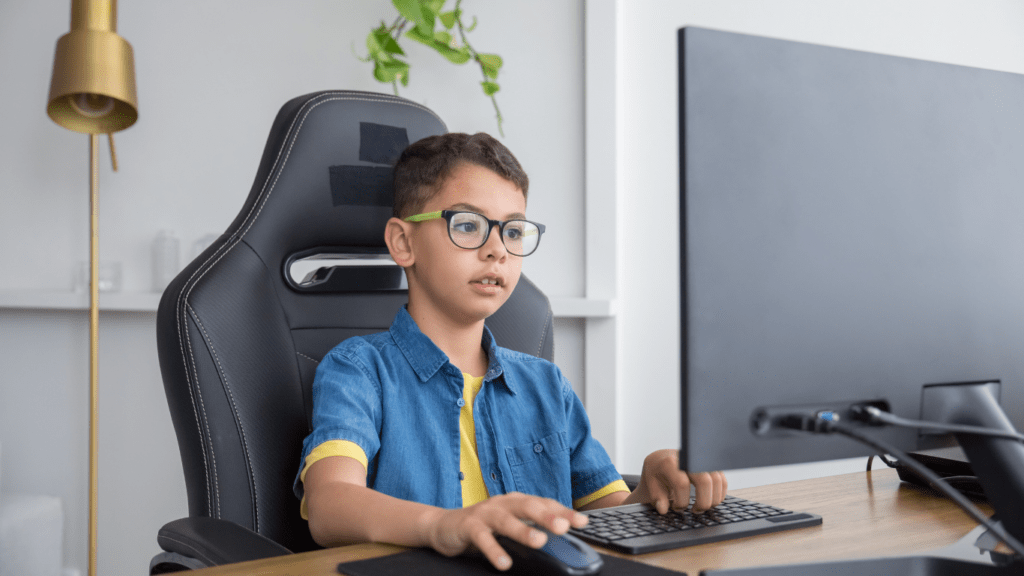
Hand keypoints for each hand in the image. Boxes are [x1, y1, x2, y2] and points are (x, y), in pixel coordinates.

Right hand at [421, 492, 588, 570]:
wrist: (443, 525)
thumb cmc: (482, 525)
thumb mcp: (509, 525)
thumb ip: (529, 528)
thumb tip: (560, 541)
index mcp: (516, 501)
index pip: (543, 503)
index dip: (563, 511)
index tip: (582, 521)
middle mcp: (502, 503)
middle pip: (528, 506)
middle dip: (547, 515)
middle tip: (564, 526)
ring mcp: (485, 513)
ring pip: (506, 520)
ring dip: (523, 530)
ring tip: (539, 541)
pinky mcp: (469, 526)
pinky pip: (482, 538)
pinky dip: (493, 550)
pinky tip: (504, 562)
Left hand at [631, 449, 726, 513]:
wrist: (661, 459)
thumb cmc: (656, 473)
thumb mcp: (651, 484)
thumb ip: (657, 498)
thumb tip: (663, 509)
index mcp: (670, 462)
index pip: (682, 484)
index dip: (681, 501)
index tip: (676, 508)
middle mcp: (688, 459)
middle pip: (704, 481)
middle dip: (703, 502)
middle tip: (695, 511)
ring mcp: (701, 460)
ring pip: (717, 481)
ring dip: (713, 499)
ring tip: (701, 506)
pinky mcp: (711, 465)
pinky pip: (722, 480)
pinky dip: (719, 494)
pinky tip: (709, 501)